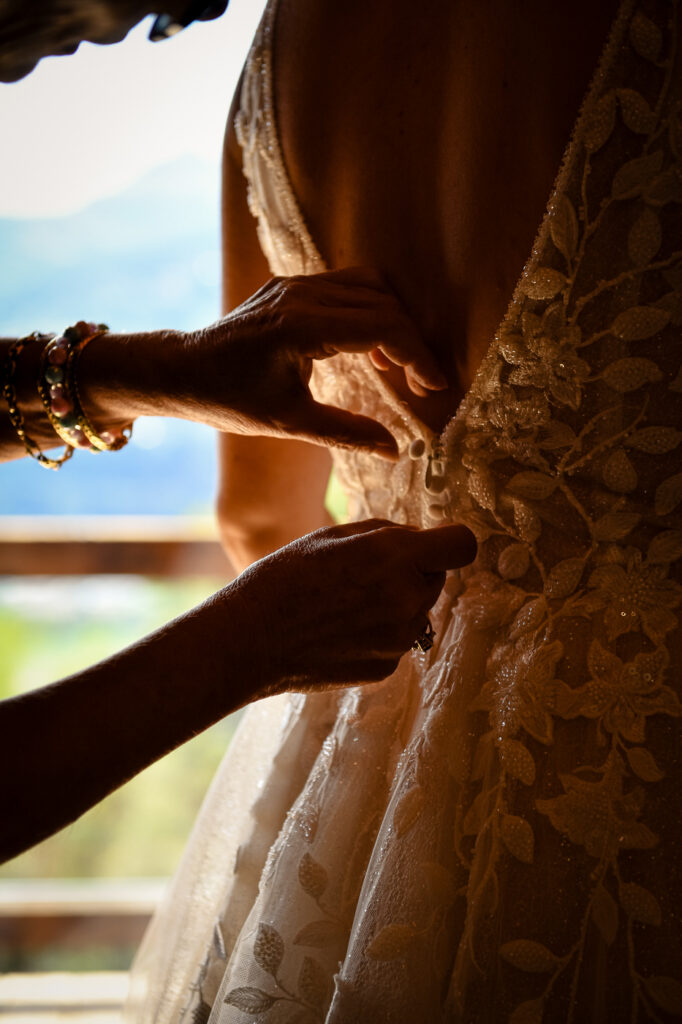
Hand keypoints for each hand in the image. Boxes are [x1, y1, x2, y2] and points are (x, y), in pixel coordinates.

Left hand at [173, 268, 446, 458]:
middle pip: (383, 303)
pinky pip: (346, 286)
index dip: (416, 356)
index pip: (381, 327)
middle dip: (411, 342)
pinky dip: (370, 311)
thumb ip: (346, 432)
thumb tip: (395, 450)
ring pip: (369, 286)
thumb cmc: (229, 401)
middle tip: (423, 385)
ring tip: (401, 366)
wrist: (182, 371)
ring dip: (394, 322)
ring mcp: (295, 285)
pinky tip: (370, 349)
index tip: (435, 386)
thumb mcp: (289, 424)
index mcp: (301, 326)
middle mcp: (301, 295)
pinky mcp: (290, 286)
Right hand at [224, 519, 476, 692]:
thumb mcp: (331, 535)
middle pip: (437, 577)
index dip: (447, 540)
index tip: (429, 543)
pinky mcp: (386, 667)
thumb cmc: (284, 578)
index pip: (462, 544)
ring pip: (418, 609)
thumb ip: (384, 533)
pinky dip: (379, 631)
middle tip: (364, 571)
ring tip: (346, 602)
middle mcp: (406, 598)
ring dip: (397, 601)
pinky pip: (397, 639)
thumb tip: (416, 538)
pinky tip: (340, 630)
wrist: (250, 640)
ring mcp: (398, 639)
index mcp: (394, 556)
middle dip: (412, 570)